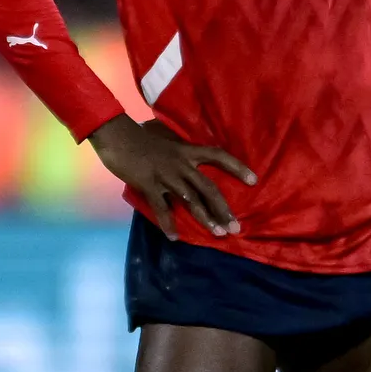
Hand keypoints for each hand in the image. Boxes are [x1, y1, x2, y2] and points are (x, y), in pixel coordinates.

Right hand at [89, 114, 252, 238]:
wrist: (116, 135)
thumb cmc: (138, 134)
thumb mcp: (164, 136)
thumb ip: (177, 146)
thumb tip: (184, 151)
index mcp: (186, 151)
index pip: (218, 156)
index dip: (237, 168)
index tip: (254, 180)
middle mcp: (181, 165)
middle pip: (209, 189)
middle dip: (224, 209)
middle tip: (236, 227)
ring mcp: (166, 177)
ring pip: (192, 201)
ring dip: (206, 219)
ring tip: (218, 234)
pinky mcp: (149, 185)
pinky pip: (162, 208)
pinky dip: (168, 224)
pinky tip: (175, 237)